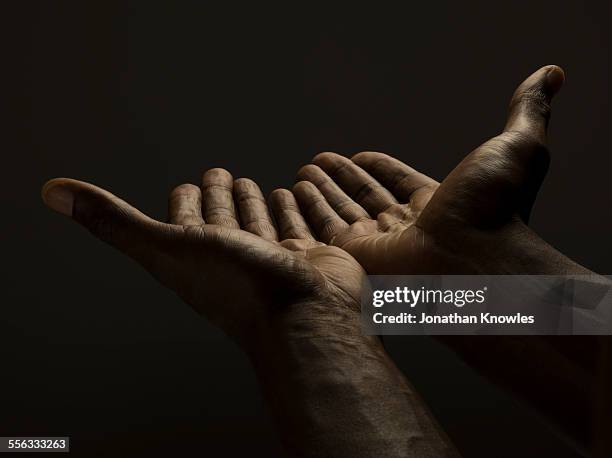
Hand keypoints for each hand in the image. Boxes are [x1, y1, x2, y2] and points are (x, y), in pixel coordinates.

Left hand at [42, 173, 456, 456]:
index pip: (186, 218)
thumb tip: (51, 190)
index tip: (186, 185)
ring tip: (251, 184)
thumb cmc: (237, 285)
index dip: (185, 199)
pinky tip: (289, 194)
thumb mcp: (165, 246)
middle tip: (220, 173)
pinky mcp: (304, 255)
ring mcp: (270, 256)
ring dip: (252, 202)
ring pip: (257, 221)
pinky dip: (289, 209)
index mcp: (197, 253)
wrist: (304, 315)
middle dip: (220, 194)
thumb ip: (115, 220)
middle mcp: (232, 255)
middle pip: (223, 217)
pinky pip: (294, 225)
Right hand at [292, 65, 587, 275]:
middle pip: (366, 198)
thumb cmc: (496, 209)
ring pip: (342, 213)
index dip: (378, 168)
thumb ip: (527, 109)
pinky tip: (295, 189)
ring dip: (321, 191)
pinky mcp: (355, 256)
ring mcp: (380, 244)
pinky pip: (324, 228)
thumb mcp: (518, 146)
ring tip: (303, 171)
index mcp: (439, 204)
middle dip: (342, 178)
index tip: (359, 155)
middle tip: (318, 161)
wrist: (475, 260)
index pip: (399, 183)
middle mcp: (407, 227)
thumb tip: (550, 74)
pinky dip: (308, 209)